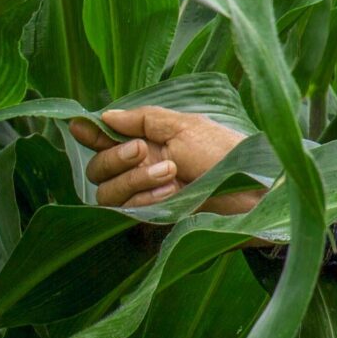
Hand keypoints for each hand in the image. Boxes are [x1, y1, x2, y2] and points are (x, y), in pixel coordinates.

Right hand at [70, 107, 254, 215]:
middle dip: (115, 158)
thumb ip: (145, 120)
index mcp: (150, 145)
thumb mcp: (187, 127)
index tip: (82, 127)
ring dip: (133, 180)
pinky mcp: (153, 222)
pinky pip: (125, 213)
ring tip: (171, 173)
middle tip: (143, 151)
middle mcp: (142, 171)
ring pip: (106, 194)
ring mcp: (146, 199)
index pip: (105, 141)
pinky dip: (143, 200)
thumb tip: (105, 115)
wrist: (254, 190)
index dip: (90, 134)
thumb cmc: (226, 154)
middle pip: (97, 169)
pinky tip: (172, 192)